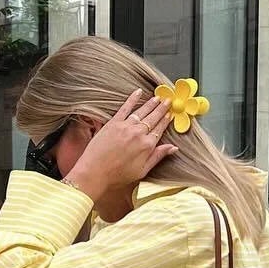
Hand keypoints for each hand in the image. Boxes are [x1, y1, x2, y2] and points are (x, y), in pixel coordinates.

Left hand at [63, 90, 176, 204]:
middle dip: (162, 108)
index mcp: (147, 145)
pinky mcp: (113, 123)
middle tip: (168, 101)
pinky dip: (132, 99)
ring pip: (142, 111)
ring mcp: (126, 126)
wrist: (95, 173)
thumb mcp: (143, 170)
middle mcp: (138, 133)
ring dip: (151, 103)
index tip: (170, 114)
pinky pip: (125, 107)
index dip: (166, 121)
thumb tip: (173, 148)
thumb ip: (158, 156)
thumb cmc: (117, 175)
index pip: (160, 129)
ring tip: (158, 97)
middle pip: (153, 118)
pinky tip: (138, 92)